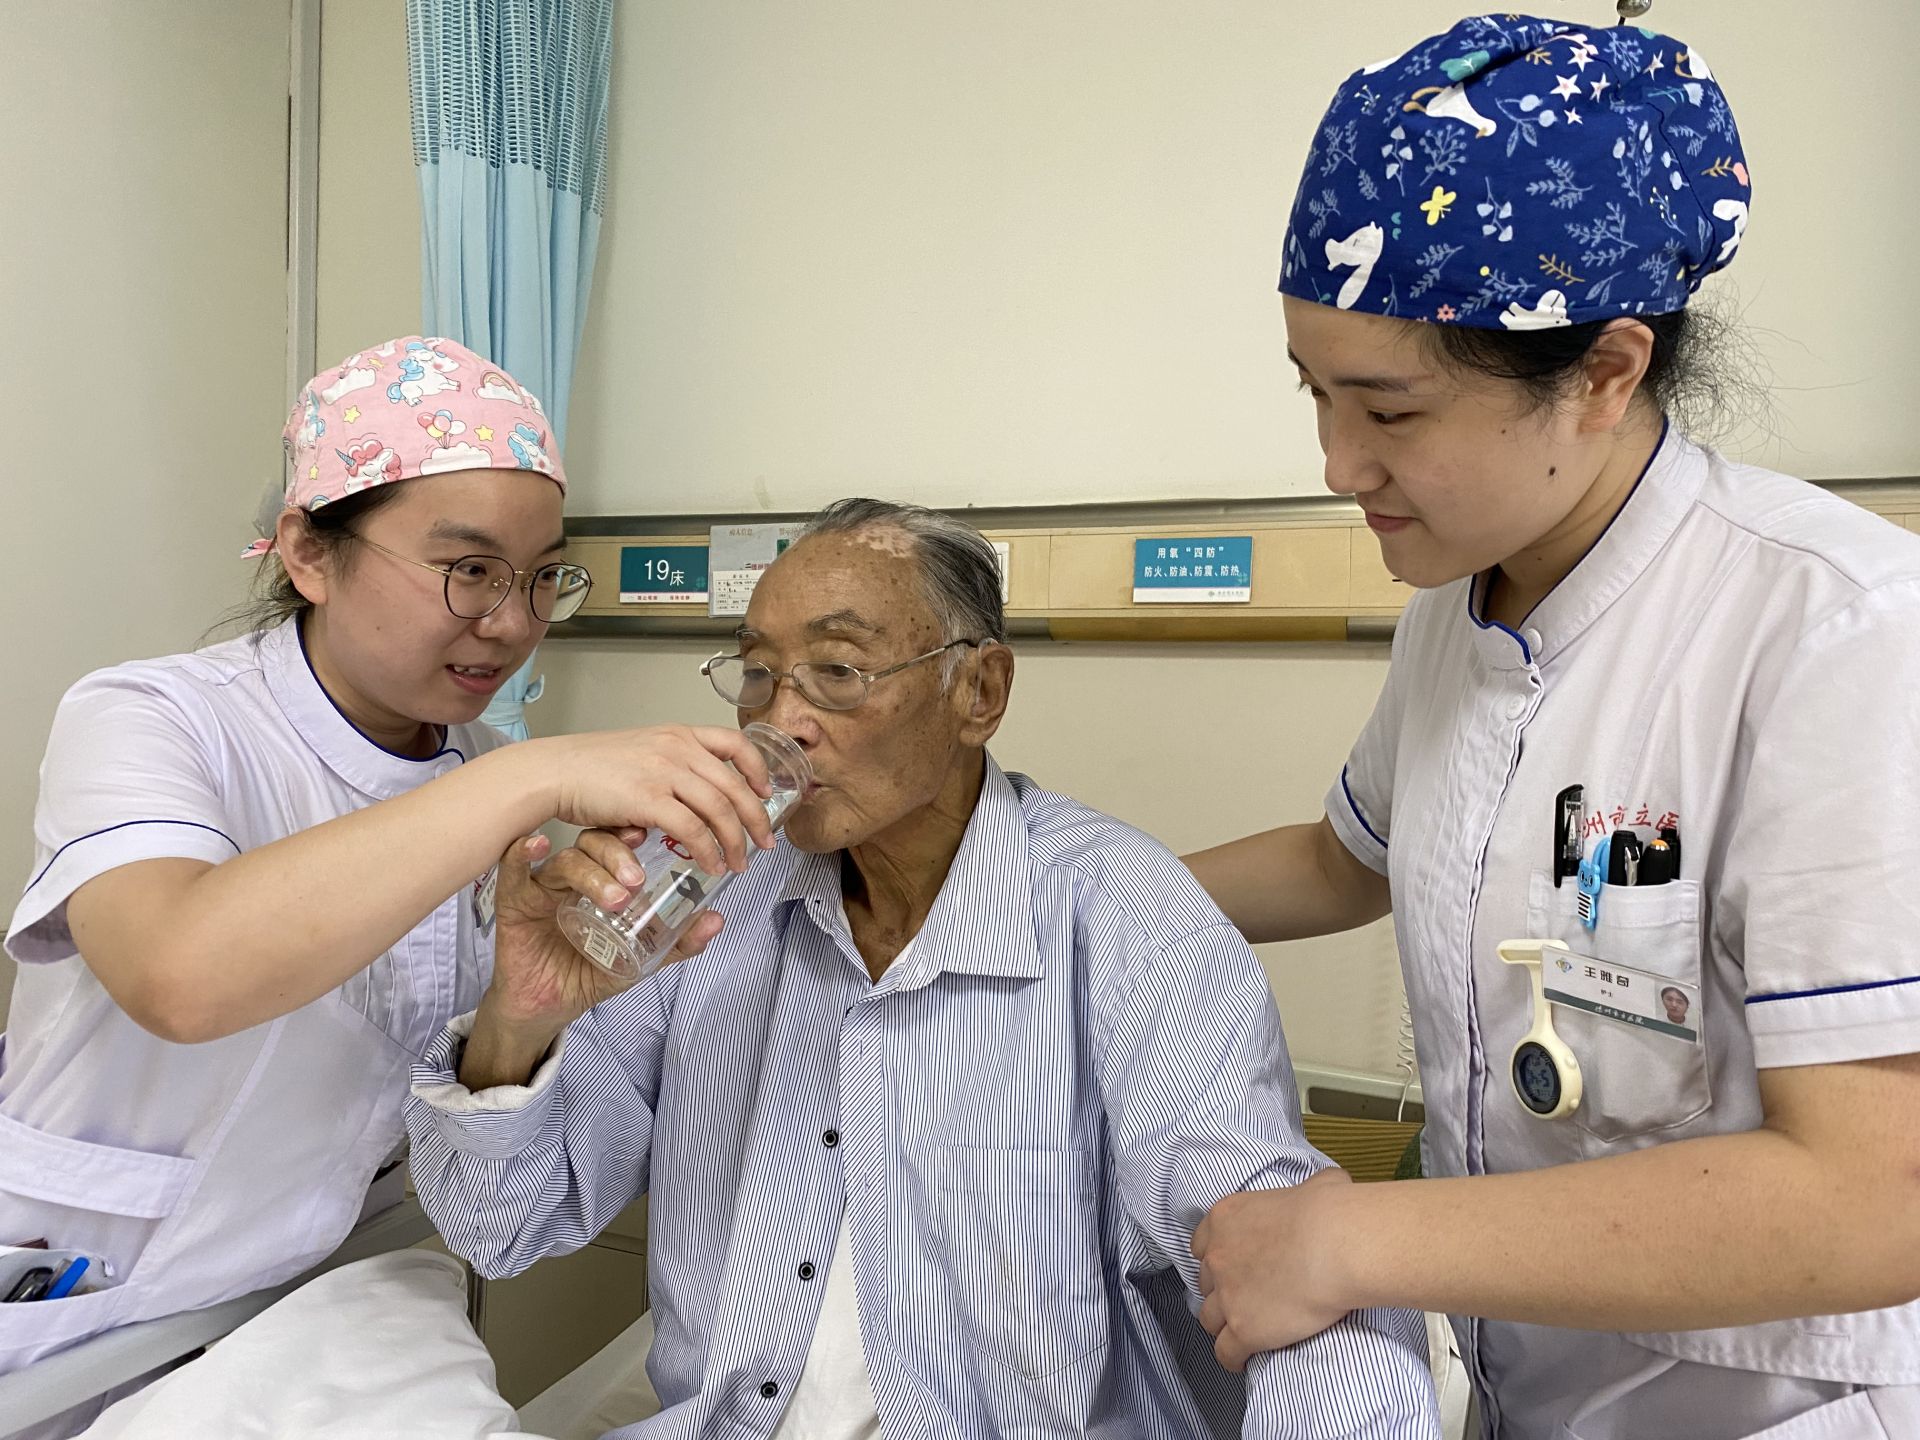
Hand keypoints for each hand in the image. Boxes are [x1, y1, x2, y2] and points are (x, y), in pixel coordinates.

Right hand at [482, 828, 725, 1037]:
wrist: (547, 1008)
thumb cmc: (589, 972)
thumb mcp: (640, 959)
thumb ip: (676, 942)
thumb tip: (717, 920)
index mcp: (603, 877)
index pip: (619, 842)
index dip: (634, 833)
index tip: (652, 834)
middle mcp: (574, 874)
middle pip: (595, 843)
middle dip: (618, 855)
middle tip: (637, 880)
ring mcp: (543, 885)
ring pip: (567, 861)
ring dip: (592, 873)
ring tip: (615, 898)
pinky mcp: (514, 901)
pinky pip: (514, 870)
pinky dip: (523, 853)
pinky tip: (539, 845)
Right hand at [520, 726, 777, 877]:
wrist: (553, 770)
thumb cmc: (589, 767)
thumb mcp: (640, 752)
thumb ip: (669, 769)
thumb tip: (689, 802)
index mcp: (678, 734)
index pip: (735, 742)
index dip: (757, 769)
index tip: (766, 792)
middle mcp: (677, 748)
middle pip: (734, 785)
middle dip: (756, 818)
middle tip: (765, 843)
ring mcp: (664, 772)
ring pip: (719, 809)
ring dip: (735, 841)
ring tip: (740, 863)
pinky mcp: (648, 799)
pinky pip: (692, 830)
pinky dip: (707, 851)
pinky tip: (710, 865)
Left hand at [1193, 1168, 1357, 1369]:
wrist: (1335, 1246)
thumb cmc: (1331, 1212)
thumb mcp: (1316, 1186)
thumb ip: (1308, 1191)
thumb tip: (1329, 1188)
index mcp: (1225, 1218)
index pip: (1203, 1244)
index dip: (1218, 1257)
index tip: (1234, 1267)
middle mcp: (1218, 1256)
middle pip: (1206, 1282)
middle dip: (1223, 1290)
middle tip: (1247, 1298)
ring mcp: (1227, 1295)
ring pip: (1209, 1319)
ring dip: (1224, 1324)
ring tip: (1244, 1331)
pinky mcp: (1242, 1330)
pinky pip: (1225, 1352)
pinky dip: (1233, 1358)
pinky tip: (1244, 1360)